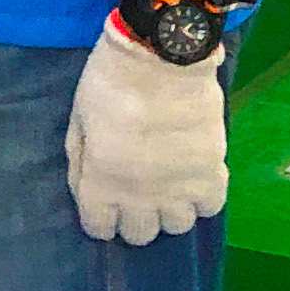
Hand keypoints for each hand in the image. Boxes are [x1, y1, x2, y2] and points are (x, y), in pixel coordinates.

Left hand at [64, 15, 228, 245]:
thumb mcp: (78, 118)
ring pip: (177, 226)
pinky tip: (194, 175)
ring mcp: (179, 188)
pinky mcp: (211, 172)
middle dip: (134, 216)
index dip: (100, 217)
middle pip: (140, 235)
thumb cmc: (111, 81)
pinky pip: (211, 207)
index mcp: (102, 182)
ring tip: (168, 184)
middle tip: (137, 190)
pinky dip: (202, 196)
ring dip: (170, 208)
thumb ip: (80, 161)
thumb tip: (87, 191)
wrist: (163, 54)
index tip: (106, 201)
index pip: (100, 229)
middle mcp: (140, 196)